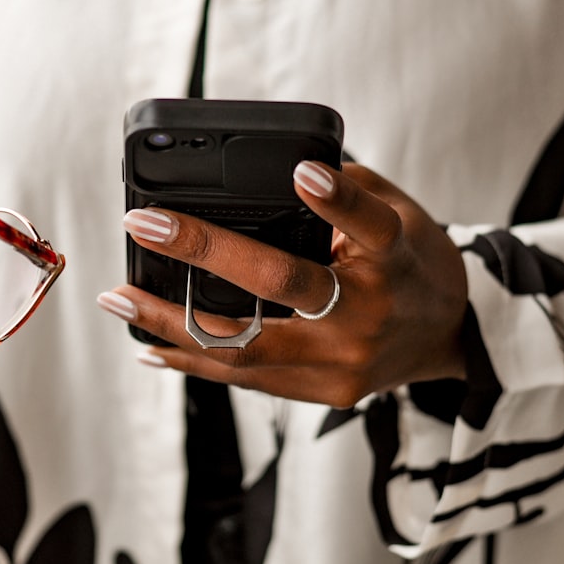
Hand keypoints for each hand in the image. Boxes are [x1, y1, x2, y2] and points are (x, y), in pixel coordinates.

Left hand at [99, 161, 468, 407]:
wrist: (447, 338)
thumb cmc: (411, 262)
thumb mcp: (399, 213)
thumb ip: (342, 190)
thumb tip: (269, 170)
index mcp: (395, 259)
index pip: (370, 226)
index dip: (336, 200)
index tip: (301, 173)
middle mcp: (368, 314)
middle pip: (281, 286)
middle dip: (204, 251)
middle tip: (145, 224)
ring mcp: (342, 362)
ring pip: (244, 345)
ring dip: (170, 322)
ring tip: (117, 298)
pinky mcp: (323, 392)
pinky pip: (247, 378)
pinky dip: (193, 359)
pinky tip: (149, 344)